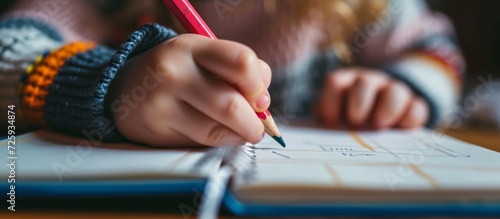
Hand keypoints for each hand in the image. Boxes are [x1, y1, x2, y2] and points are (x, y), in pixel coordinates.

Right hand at [106, 34, 271, 146]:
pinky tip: (213, 133)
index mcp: (192, 47)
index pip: (242, 63)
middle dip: (254, 124)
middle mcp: (173, 72)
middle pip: (231, 105)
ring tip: (238, 132)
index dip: (259, 85)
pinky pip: (200, 144)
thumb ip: (237, 73)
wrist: (127, 88)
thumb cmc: (179, 72)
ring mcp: (161, 103)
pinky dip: (216, 143)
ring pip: (217, 131)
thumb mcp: (204, 58)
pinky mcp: (155, 131)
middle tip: (257, 129)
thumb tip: (262, 107)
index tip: (260, 99)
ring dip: (237, 136)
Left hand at [315, 68, 428, 128]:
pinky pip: (417, 107)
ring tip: (378, 126)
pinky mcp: (413, 106)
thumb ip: (326, 125)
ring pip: (395, 91)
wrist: (375, 124)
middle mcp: (368, 84)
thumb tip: (317, 136)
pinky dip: (410, 118)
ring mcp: (393, 92)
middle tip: (356, 122)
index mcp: (344, 85)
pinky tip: (400, 130)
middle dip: (359, 102)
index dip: (331, 101)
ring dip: (387, 109)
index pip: (335, 83)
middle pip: (364, 83)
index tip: (330, 121)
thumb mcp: (332, 122)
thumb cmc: (345, 124)